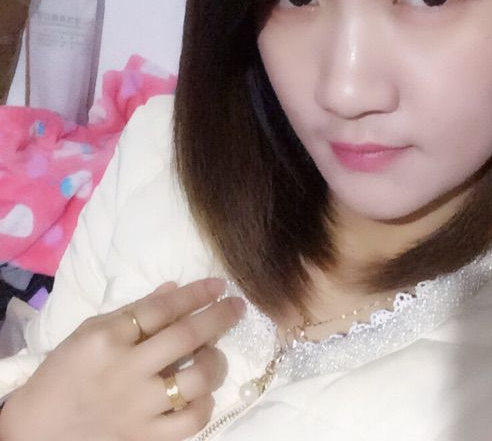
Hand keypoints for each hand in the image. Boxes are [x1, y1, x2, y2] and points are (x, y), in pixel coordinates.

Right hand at [0, 278, 244, 440]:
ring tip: (213, 356)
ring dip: (215, 362)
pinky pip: (190, 422)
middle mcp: (125, 371)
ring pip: (196, 381)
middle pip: (186, 336)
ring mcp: (137, 409)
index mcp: (107, 338)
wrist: (36, 433)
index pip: (163, 308)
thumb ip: (135, 311)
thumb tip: (176, 289)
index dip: (197, 293)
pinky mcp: (144, 439)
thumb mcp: (90, 332)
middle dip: (219, 317)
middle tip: (237, 307)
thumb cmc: (65, 373)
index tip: (219, 285)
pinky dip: (203, 404)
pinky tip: (200, 393)